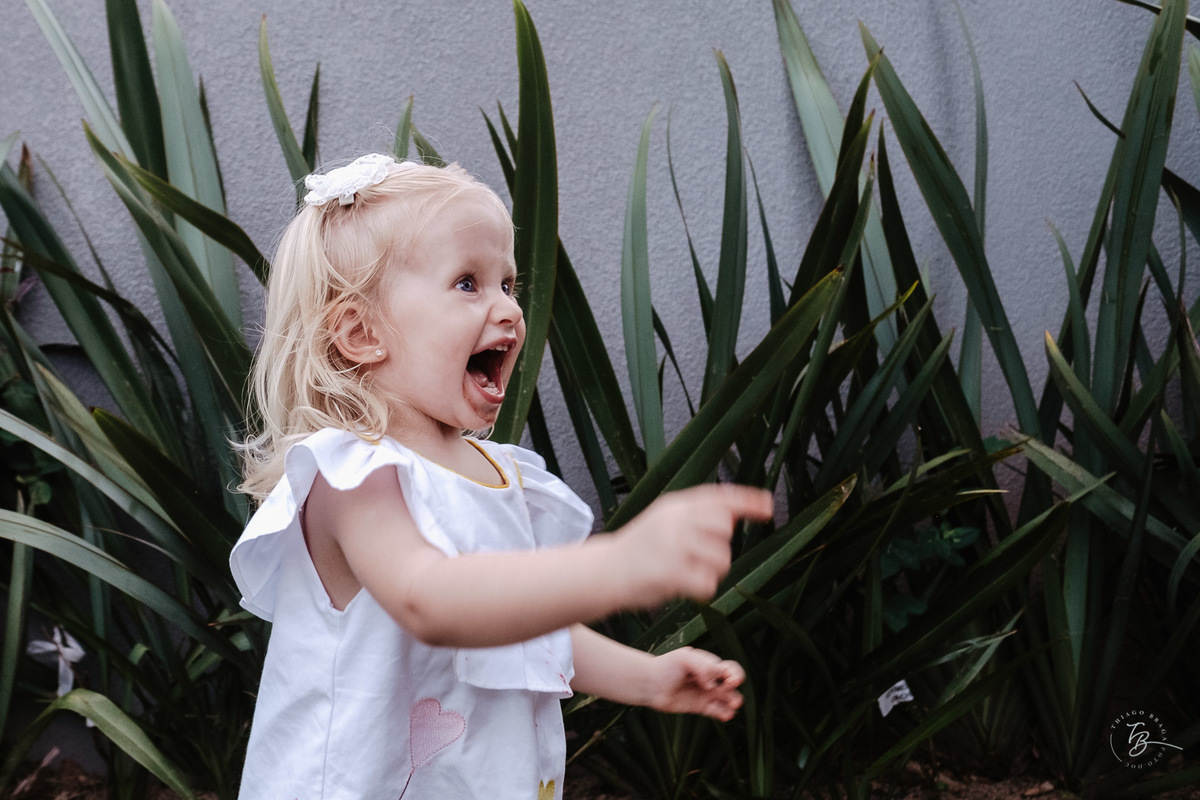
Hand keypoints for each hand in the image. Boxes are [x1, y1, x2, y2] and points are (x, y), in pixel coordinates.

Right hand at [612, 484, 772, 608]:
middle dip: (720, 547)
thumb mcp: (663, 519)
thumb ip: (694, 515)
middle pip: (726, 530)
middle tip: (698, 557)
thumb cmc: (639, 548)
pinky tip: (683, 587)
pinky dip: (701, 589)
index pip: (719, 497)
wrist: (605, 571)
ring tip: (686, 572)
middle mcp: (676, 522)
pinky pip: (708, 584)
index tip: (768, 506)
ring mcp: (673, 547)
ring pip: (721, 560)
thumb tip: (733, 514)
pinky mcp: (671, 574)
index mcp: (675, 506)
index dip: (747, 501)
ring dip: (711, 571)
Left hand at [645, 647, 745, 720]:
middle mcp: (710, 679)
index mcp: (709, 664)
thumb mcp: (684, 658)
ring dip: (733, 703)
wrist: (650, 683)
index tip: (729, 682)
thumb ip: (702, 666)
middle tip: (731, 697)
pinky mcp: (699, 706)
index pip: (730, 668)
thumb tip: (712, 683)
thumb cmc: (666, 666)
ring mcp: (705, 693)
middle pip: (731, 685)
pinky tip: (726, 715)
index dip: (735, 675)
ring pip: (726, 699)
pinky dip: (723, 713)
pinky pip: (716, 711)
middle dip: (735, 691)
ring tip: (732, 707)